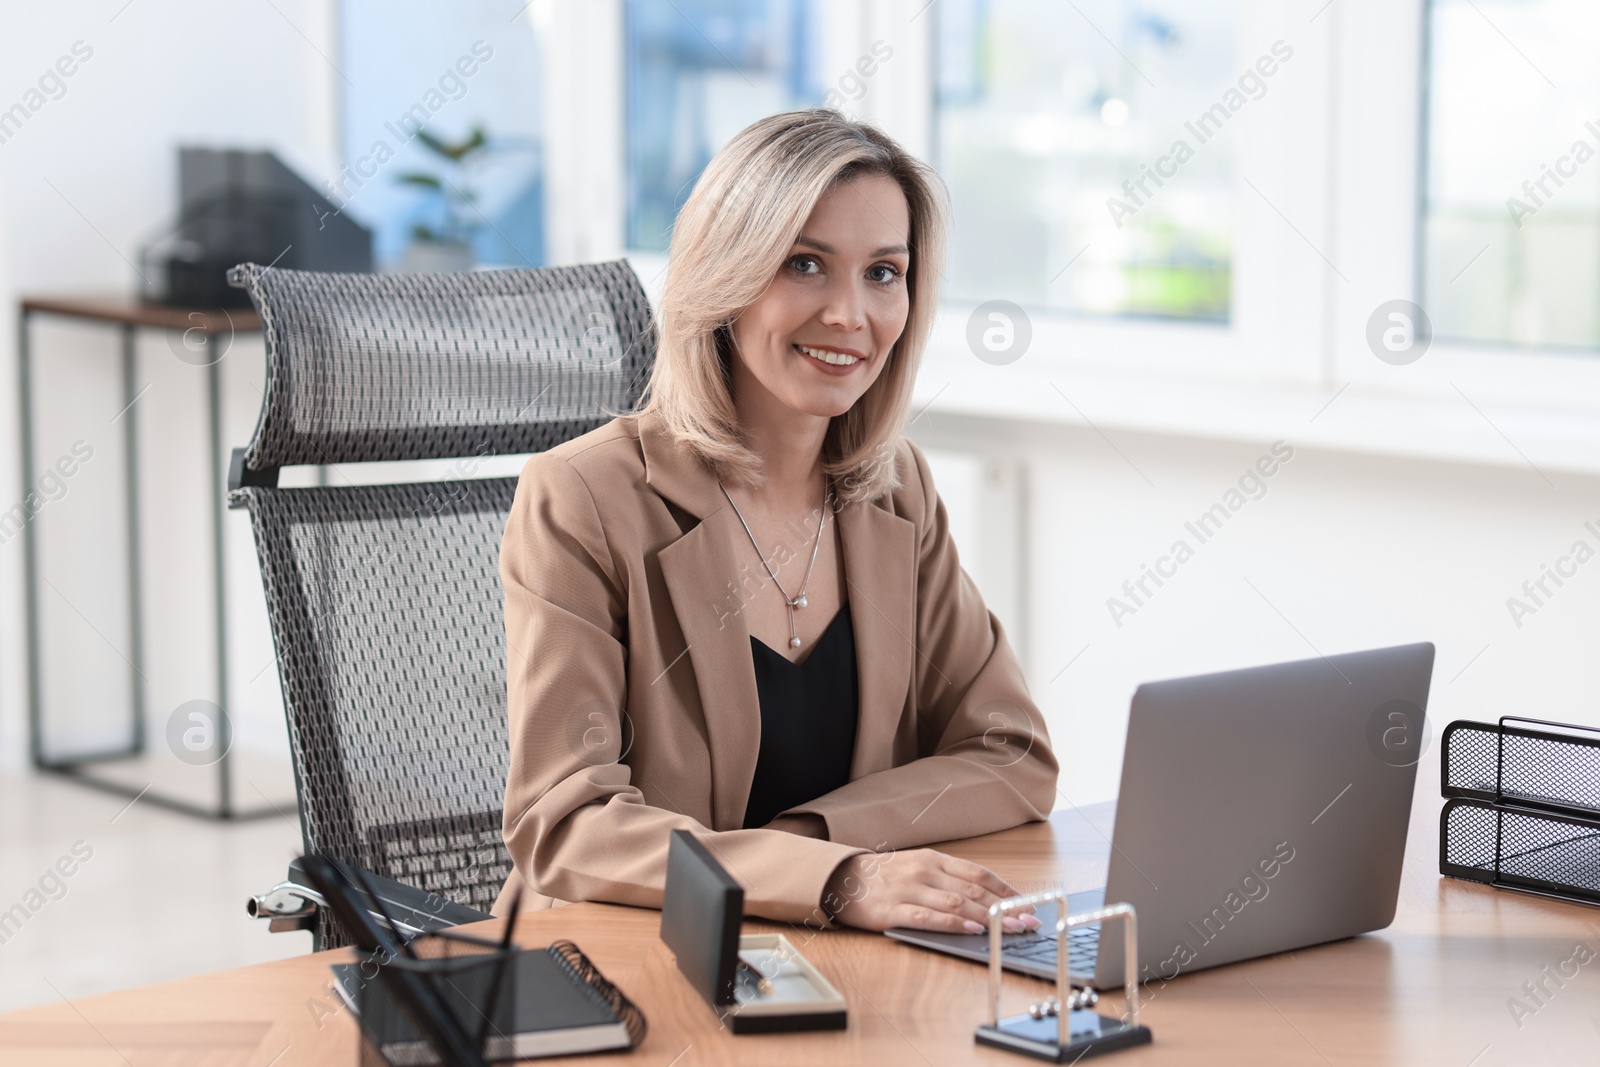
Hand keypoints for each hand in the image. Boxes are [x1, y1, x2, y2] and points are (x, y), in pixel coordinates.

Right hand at [821, 849, 1040, 934]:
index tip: (1028, 905)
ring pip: (957, 903)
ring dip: (988, 917)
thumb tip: (985, 898)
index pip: (979, 873)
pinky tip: (972, 930)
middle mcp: (924, 871)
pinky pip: (929, 918)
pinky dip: (954, 924)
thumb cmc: (883, 876)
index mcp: (933, 859)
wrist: (840, 877)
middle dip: (1006, 907)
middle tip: (1029, 922)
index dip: (1007, 890)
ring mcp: (909, 890)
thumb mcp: (917, 867)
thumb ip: (947, 879)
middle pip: (974, 890)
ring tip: (1010, 929)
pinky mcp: (893, 910)